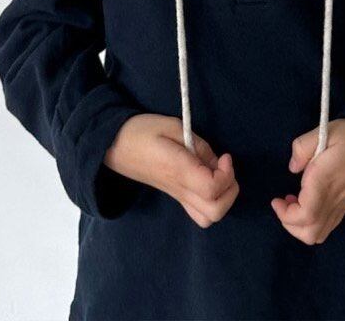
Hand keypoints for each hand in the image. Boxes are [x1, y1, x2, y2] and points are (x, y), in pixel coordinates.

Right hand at [106, 113, 238, 227]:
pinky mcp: (175, 197)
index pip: (211, 189)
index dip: (227, 174)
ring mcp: (177, 197)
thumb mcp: (172, 126)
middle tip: (224, 166)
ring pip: (208, 218)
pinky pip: (198, 213)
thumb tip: (217, 162)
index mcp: (178, 170)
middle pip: (215, 212)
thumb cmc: (141, 131)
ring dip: (222, 198)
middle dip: (230, 190)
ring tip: (217, 173)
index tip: (224, 156)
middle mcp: (179, 190)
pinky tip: (207, 179)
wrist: (114, 145)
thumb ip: (198, 144)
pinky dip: (211, 202)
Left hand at [271, 117, 344, 243]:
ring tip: (294, 203)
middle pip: (311, 233)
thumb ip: (302, 147)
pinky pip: (329, 225)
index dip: (285, 215)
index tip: (276, 200)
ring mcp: (343, 205)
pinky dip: (314, 222)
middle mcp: (334, 199)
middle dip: (290, 225)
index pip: (304, 215)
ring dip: (302, 226)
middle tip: (283, 204)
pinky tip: (310, 201)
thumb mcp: (326, 130)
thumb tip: (292, 167)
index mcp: (325, 182)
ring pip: (320, 233)